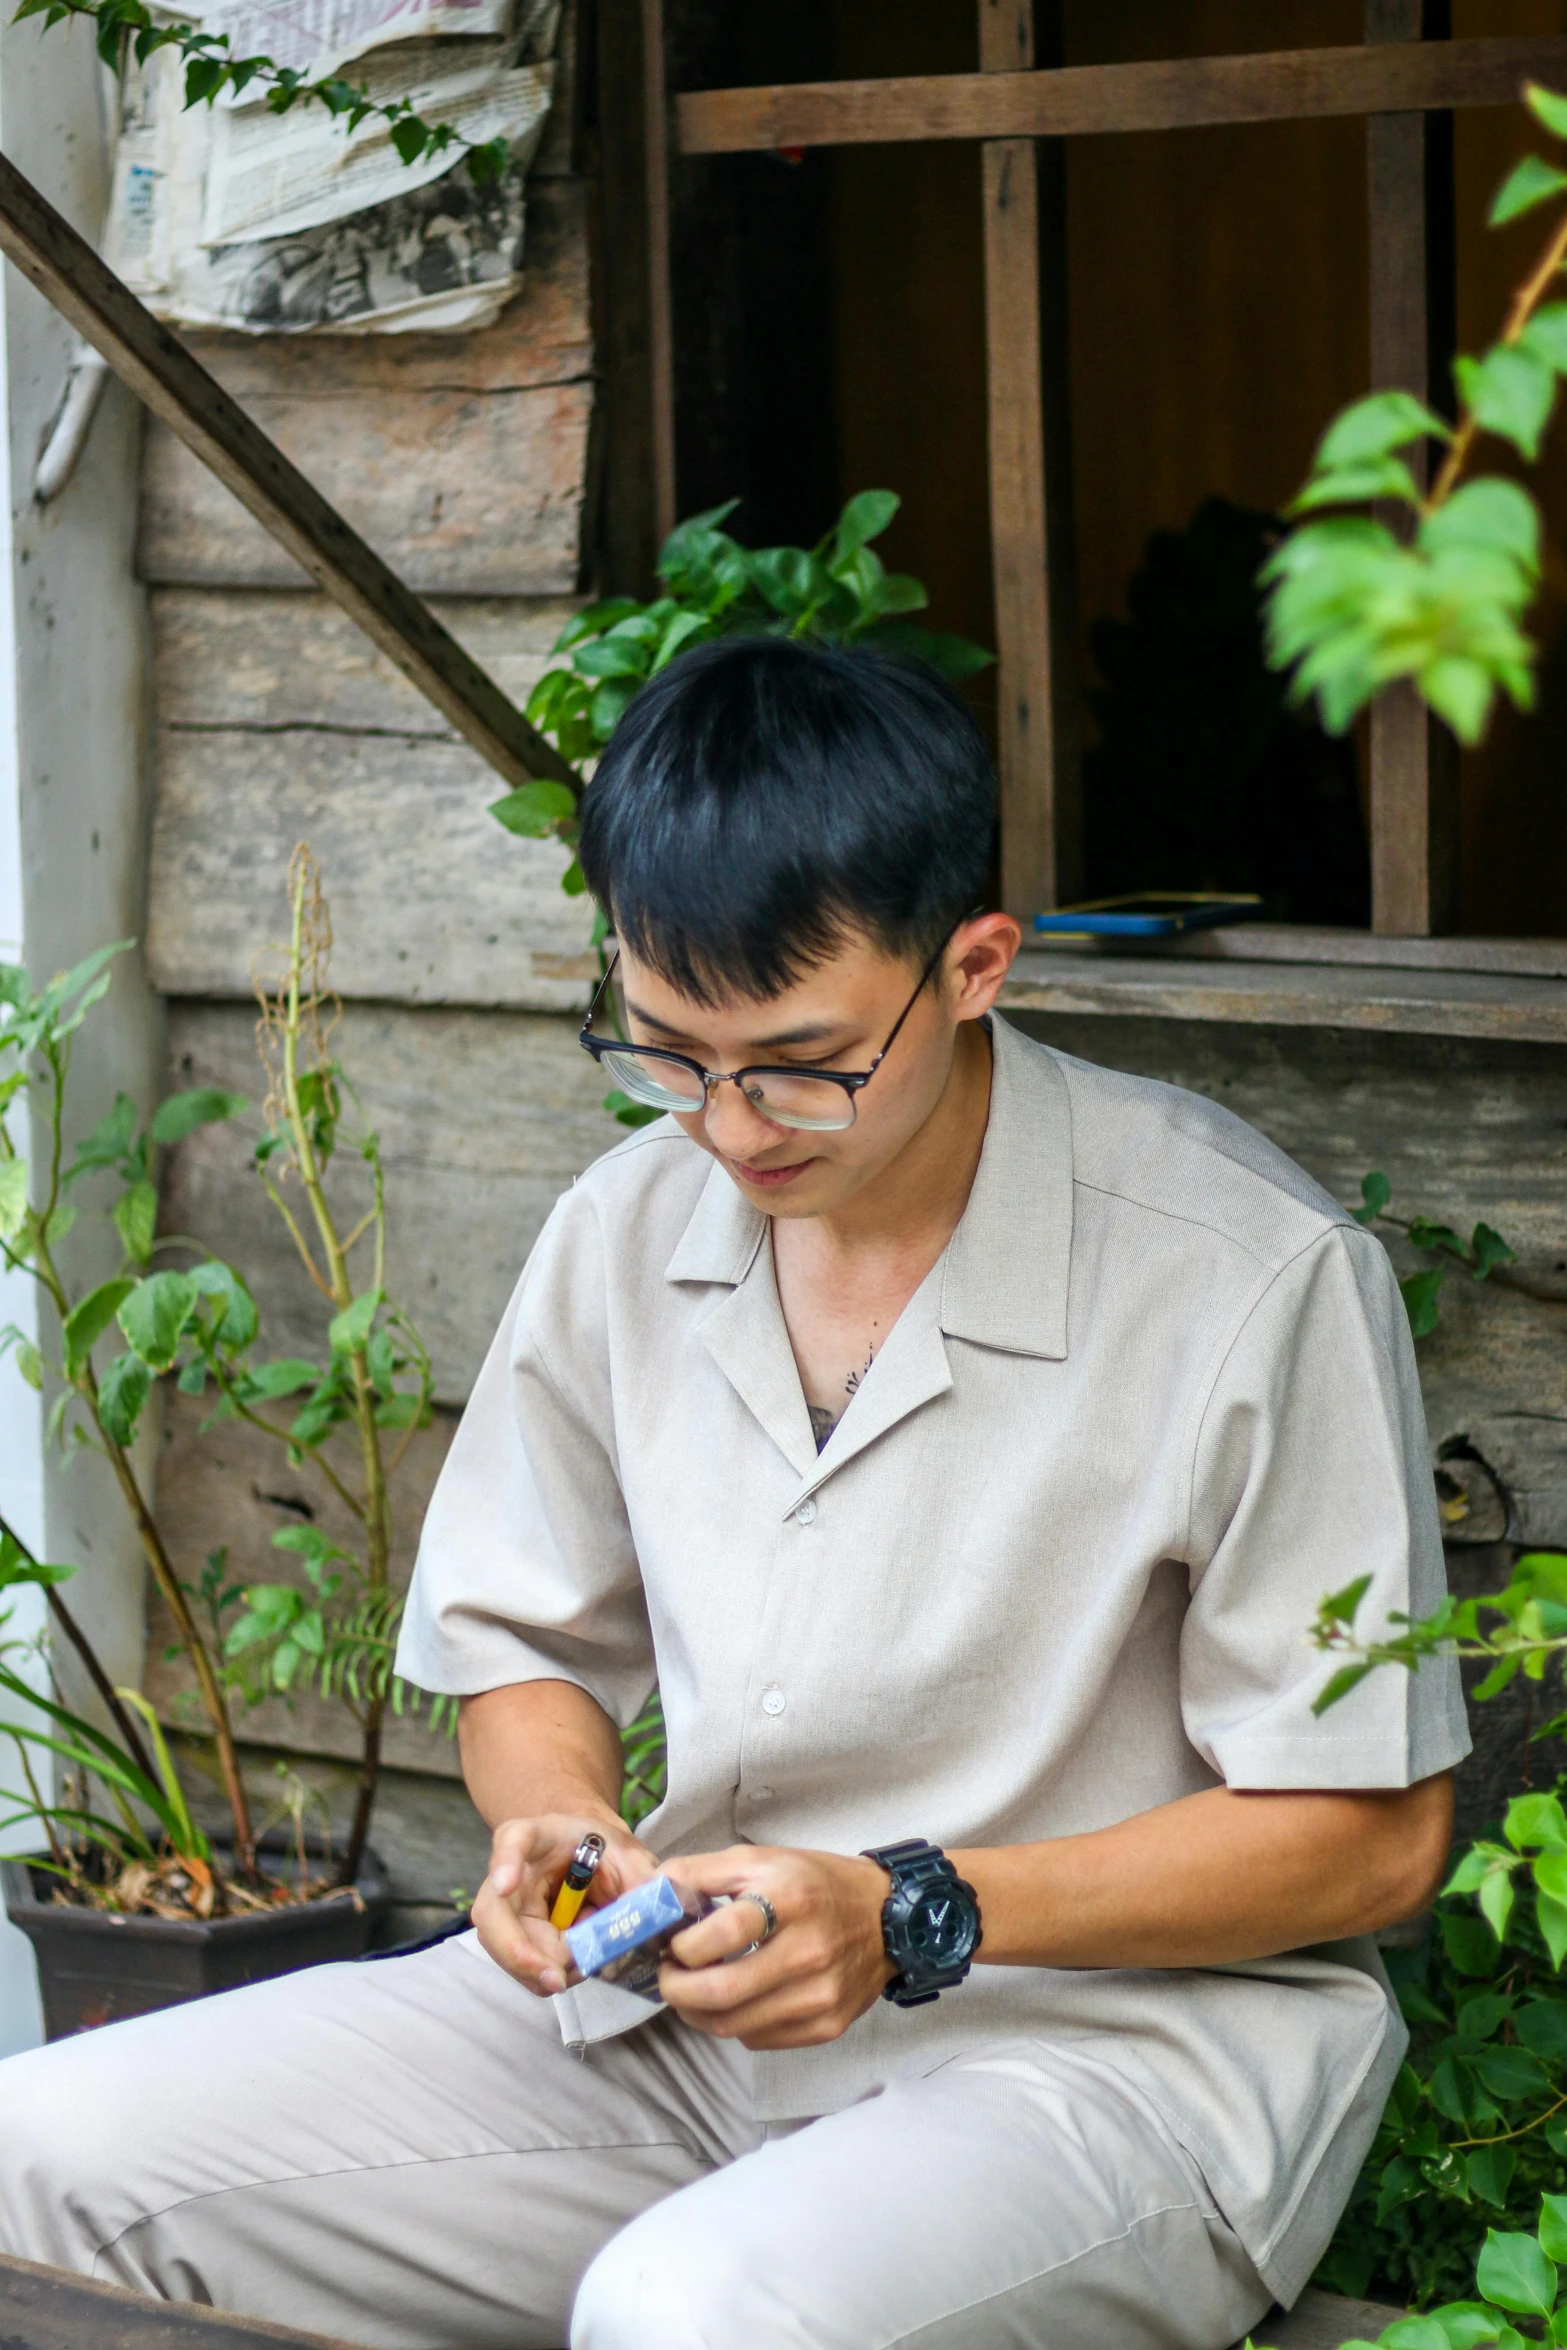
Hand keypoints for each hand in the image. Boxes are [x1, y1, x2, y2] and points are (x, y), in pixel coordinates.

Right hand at [472, 1811, 655, 1995]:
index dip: (505, 1862)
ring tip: (587, 1956)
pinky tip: (578, 1957)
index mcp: (538, 1835)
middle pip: (492, 1913)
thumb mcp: (630, 1855)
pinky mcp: (514, 1937)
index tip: (506, 1885)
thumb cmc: (606, 1851)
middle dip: (520, 1952)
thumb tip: (651, 1913)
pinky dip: (553, 1973)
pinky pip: (524, 1967)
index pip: (514, 1839)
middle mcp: (511, 1872)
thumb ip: (641, 1879)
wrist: (591, 1858)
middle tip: (558, 1978)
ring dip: (545, 1968)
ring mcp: (506, 1908)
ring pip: (505, 1950)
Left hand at [656, 1846, 891, 2050]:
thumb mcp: (761, 1860)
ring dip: (698, 2012)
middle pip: (721, 1993)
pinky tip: (734, 2000)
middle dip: (677, 1990)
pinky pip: (758, 2039)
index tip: (670, 1944)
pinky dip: (734, 2023)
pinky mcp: (825, 2027)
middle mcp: (808, 1951)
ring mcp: (819, 1996)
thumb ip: (701, 1872)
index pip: (719, 1934)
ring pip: (734, 2026)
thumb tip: (652, 1890)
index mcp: (790, 1899)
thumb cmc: (816, 1884)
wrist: (887, 1919)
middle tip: (668, 1977)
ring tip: (692, 1989)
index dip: (681, 1946)